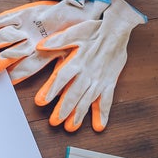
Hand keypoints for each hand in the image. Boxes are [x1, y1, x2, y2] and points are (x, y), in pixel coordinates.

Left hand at [33, 0, 145, 130]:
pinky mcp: (110, 82)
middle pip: (74, 93)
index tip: (41, 101)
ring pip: (88, 100)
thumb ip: (58, 41)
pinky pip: (107, 100)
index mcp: (77, 61)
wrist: (117, 30)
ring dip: (79, 114)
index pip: (62, 77)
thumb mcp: (74, 32)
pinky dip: (103, 113)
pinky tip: (99, 126)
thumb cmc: (94, 30)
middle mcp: (88, 73)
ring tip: (70, 128)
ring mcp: (99, 80)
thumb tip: (40, 45)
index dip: (51, 89)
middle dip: (64, 109)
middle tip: (54, 122)